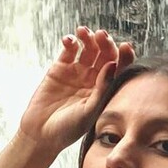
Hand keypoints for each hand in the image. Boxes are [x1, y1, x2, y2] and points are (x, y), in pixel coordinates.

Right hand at [18, 25, 134, 157]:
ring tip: (85, 32)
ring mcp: (77, 72)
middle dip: (105, 43)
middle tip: (102, 36)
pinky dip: (71, 42)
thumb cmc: (67, 129)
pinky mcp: (60, 68)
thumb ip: (101, 89)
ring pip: (87, 49)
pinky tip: (70, 39)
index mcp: (105, 89)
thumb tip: (112, 65)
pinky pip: (69, 51)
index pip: (119, 68)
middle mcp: (93, 79)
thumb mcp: (89, 112)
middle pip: (104, 54)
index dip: (124, 56)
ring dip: (88, 38)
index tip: (125, 47)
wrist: (41, 134)